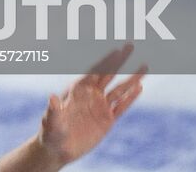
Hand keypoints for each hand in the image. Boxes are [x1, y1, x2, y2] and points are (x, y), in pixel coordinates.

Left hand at [37, 43, 145, 165]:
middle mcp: (91, 95)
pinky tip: (139, 88)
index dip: (106, 61)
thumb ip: (53, 109)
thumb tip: (52, 97)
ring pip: (119, 90)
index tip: (117, 50)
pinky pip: (121, 107)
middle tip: (130, 45)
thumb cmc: (51, 132)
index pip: (95, 71)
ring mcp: (100, 107)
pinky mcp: (107, 120)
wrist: (58, 149)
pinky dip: (130, 98)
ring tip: (145, 67)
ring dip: (131, 79)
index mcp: (77, 90)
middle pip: (108, 74)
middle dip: (119, 60)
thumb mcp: (51, 121)